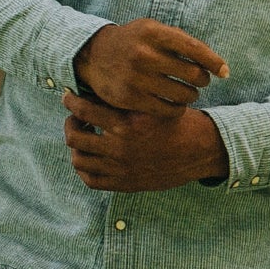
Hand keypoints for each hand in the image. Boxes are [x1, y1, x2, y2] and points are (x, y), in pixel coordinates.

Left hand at [62, 92, 229, 191]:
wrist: (201, 150)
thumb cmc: (178, 121)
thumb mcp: (155, 102)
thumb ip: (129, 97)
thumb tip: (98, 85)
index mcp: (128, 122)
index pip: (84, 109)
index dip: (71, 101)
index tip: (68, 96)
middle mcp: (121, 146)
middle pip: (74, 136)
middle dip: (70, 123)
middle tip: (74, 118)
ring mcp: (122, 167)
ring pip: (78, 159)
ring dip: (76, 146)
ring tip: (82, 138)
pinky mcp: (125, 183)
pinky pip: (91, 180)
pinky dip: (84, 169)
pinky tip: (90, 158)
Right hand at [73, 19, 228, 115]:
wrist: (93, 55)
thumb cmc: (133, 42)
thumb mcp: (152, 30)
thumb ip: (180, 41)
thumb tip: (215, 64)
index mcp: (153, 33)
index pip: (194, 48)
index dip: (214, 61)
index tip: (224, 72)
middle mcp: (144, 54)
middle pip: (192, 74)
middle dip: (202, 80)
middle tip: (199, 81)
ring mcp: (136, 77)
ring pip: (182, 94)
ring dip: (191, 96)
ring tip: (186, 92)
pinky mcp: (130, 98)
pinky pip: (167, 110)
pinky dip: (177, 109)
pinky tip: (175, 104)